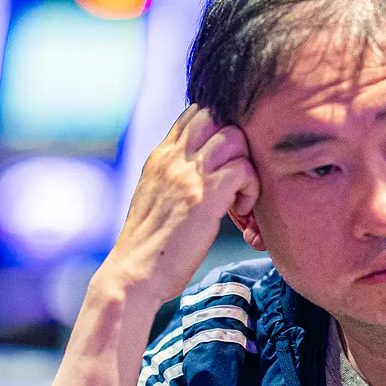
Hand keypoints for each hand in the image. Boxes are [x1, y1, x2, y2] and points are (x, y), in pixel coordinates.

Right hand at [98, 105, 259, 303]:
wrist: (135, 273)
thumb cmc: (151, 245)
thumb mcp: (156, 196)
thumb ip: (175, 174)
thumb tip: (197, 166)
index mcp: (161, 156)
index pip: (196, 112)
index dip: (220, 129)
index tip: (225, 161)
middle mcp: (174, 158)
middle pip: (217, 114)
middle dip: (237, 141)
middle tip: (236, 175)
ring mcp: (189, 175)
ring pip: (235, 137)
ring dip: (247, 165)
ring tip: (238, 197)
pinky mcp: (205, 196)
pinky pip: (244, 170)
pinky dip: (250, 189)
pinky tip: (240, 212)